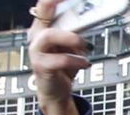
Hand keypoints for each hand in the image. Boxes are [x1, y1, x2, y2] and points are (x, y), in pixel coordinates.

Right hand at [28, 0, 88, 114]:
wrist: (57, 91)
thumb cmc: (64, 66)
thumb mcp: (73, 45)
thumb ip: (77, 31)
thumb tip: (93, 17)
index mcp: (43, 26)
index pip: (45, 5)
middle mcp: (36, 35)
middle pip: (43, 12)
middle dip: (59, 6)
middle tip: (82, 13)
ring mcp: (36, 50)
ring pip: (49, 35)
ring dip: (72, 38)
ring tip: (86, 46)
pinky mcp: (41, 66)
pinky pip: (60, 60)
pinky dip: (76, 60)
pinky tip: (85, 63)